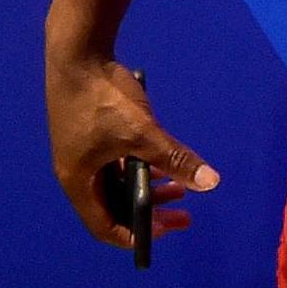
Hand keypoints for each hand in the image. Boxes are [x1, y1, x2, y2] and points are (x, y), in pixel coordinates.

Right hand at [46, 44, 217, 248]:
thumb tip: (209, 183)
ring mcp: (83, 152)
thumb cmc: (102, 100)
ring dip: (148, 187)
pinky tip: (162, 159)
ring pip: (118, 183)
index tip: (166, 231)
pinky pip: (117, 162)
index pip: (104, 226)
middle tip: (184, 214)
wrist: (77, 53)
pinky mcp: (90, 133)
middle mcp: (78, 173)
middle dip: (150, 212)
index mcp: (79, 183)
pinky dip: (140, 166)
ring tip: (180, 188)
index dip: (135, 234)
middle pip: (114, 206)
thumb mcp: (142, 132)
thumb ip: (174, 158)